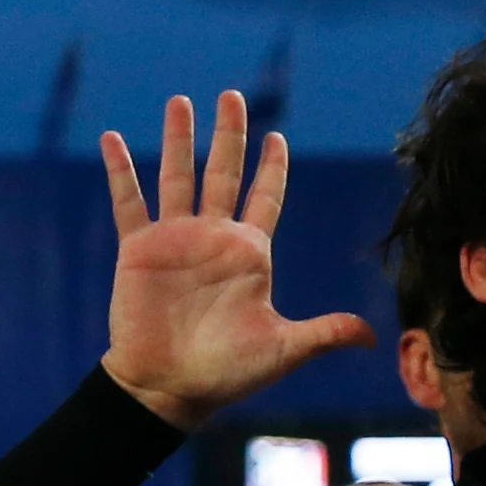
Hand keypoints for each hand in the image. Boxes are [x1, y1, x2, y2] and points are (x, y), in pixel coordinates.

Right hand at [98, 93, 374, 429]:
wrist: (170, 388)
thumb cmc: (228, 373)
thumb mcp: (284, 350)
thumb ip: (325, 334)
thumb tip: (372, 337)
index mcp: (250, 254)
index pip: (265, 198)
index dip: (271, 168)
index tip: (276, 137)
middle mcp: (214, 238)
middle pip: (224, 173)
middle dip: (229, 135)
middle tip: (233, 96)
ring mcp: (175, 240)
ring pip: (178, 177)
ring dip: (179, 139)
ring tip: (181, 100)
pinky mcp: (139, 250)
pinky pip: (129, 203)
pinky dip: (121, 171)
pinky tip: (113, 138)